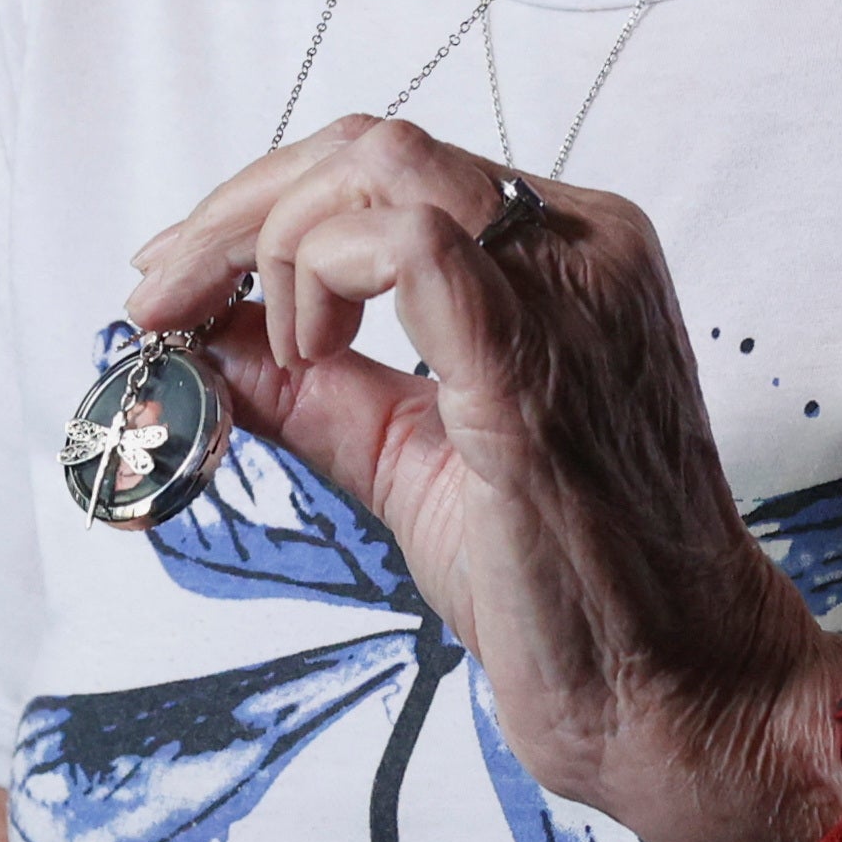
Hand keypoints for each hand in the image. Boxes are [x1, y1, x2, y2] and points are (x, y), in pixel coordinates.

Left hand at [129, 115, 841, 841]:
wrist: (681, 694)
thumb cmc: (576, 588)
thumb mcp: (412, 458)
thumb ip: (313, 392)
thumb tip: (201, 339)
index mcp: (568, 254)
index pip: (392, 165)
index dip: (262, 204)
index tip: (176, 277)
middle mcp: (583, 247)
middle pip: (373, 147)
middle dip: (237, 212)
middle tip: (160, 294)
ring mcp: (572, 296)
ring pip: (383, 170)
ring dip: (269, 241)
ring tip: (257, 347)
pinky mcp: (537, 369)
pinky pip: (414, 248)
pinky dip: (321, 278)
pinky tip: (309, 354)